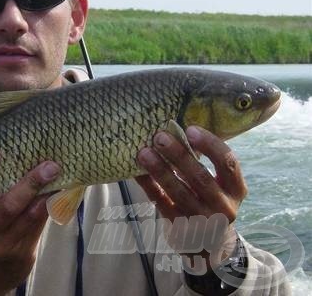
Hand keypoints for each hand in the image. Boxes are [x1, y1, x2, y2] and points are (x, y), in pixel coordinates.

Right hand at [0, 149, 59, 295]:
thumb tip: (14, 157)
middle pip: (7, 207)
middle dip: (31, 184)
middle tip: (49, 166)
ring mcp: (3, 248)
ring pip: (31, 217)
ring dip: (48, 194)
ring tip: (58, 174)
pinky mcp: (23, 255)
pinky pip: (41, 226)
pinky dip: (51, 206)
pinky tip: (59, 192)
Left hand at [135, 126, 246, 268]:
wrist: (210, 244)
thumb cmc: (210, 200)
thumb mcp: (219, 184)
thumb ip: (204, 162)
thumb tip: (175, 129)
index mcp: (236, 189)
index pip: (228, 163)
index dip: (210, 145)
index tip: (190, 129)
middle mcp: (223, 206)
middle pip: (200, 178)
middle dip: (179, 155)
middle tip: (159, 136)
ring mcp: (202, 221)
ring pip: (179, 192)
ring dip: (160, 170)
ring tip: (143, 152)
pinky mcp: (181, 229)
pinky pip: (161, 203)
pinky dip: (148, 185)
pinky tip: (137, 171)